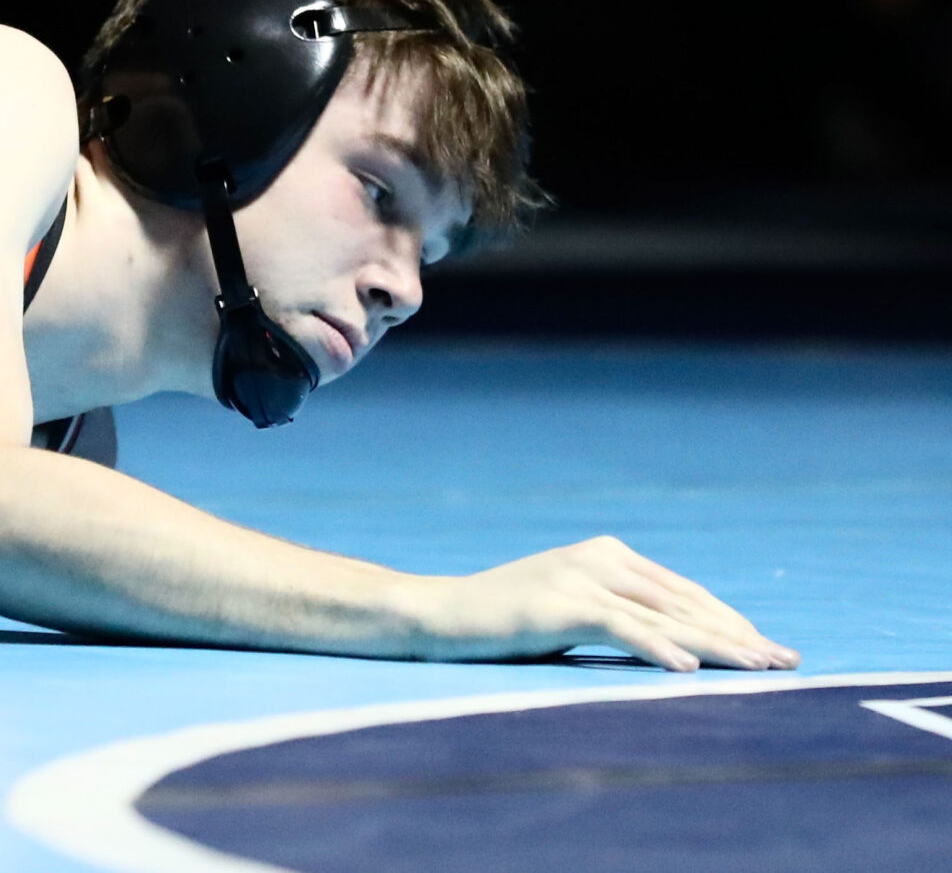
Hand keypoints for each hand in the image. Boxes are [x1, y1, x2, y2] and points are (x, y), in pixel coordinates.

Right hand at [416, 536, 798, 671]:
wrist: (438, 614)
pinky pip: (622, 627)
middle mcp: (600, 558)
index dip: (730, 622)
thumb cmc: (503, 620)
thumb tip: (678, 644)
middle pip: (685, 604)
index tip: (769, 648)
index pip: (684, 592)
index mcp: (607, 554)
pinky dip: (658, 649)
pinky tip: (688, 670)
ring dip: (718, 646)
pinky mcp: (560, 603)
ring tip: (759, 668)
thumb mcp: (569, 607)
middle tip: (786, 662)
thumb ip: (617, 612)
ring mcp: (580, 576)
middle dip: (739, 636)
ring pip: (665, 618)